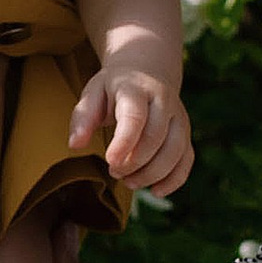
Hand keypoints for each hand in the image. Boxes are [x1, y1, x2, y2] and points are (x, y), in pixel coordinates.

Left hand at [68, 63, 193, 196]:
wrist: (147, 71)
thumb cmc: (113, 88)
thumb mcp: (93, 93)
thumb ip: (83, 117)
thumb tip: (75, 144)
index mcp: (136, 89)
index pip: (135, 116)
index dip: (124, 142)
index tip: (109, 161)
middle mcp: (163, 101)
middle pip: (157, 137)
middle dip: (135, 162)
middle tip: (114, 171)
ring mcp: (179, 118)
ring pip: (175, 151)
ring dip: (152, 174)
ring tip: (129, 181)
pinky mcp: (186, 134)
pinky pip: (187, 159)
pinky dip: (174, 179)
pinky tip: (155, 191)